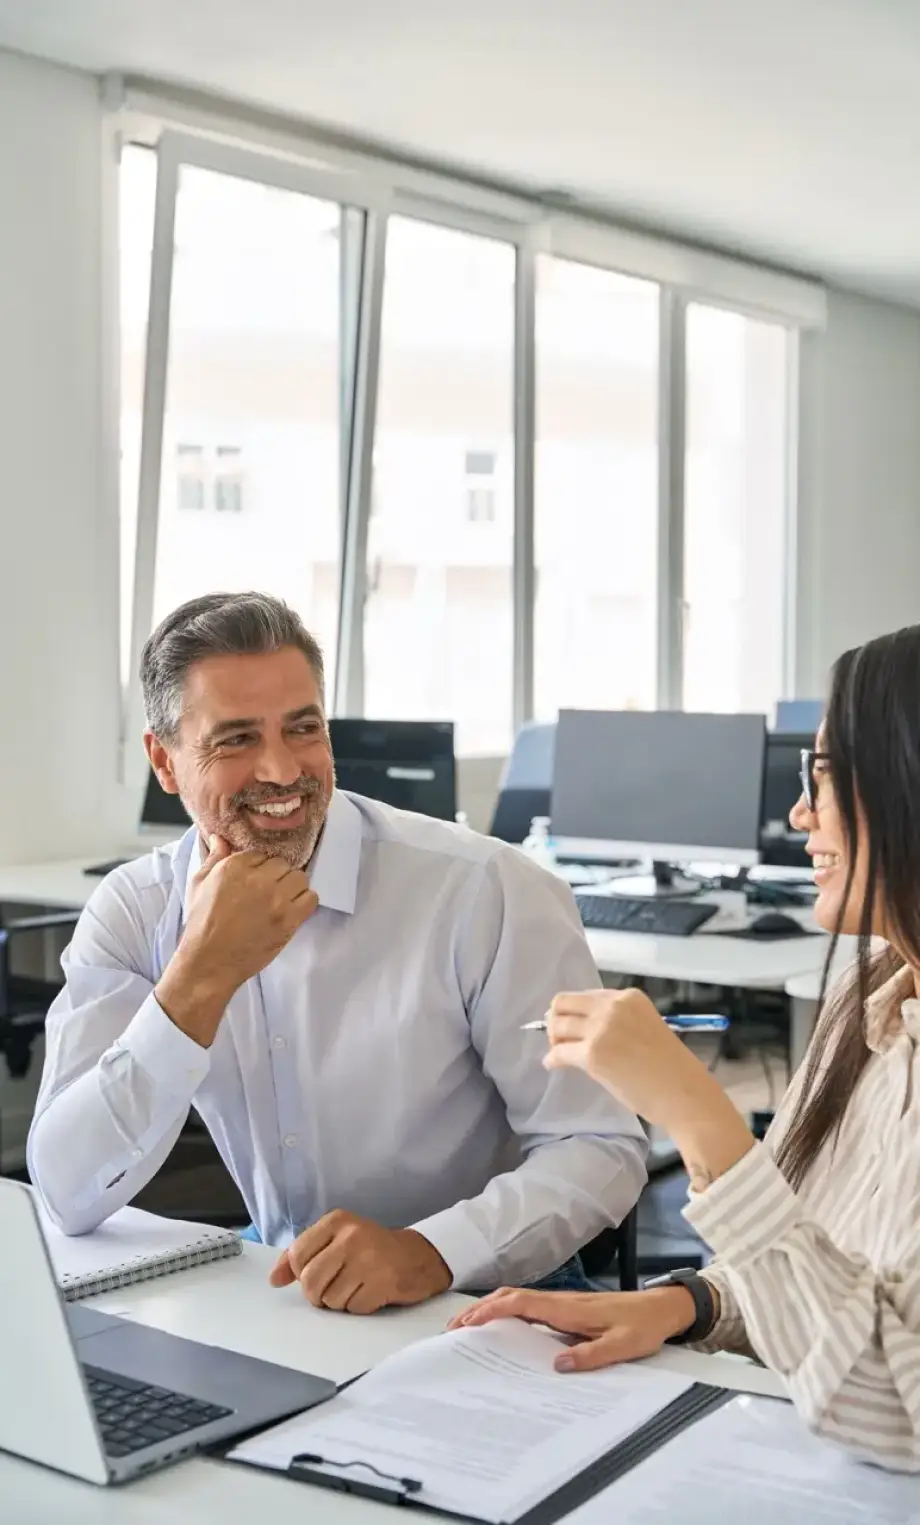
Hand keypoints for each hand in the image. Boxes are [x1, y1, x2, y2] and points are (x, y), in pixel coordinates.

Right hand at [155, 835, 318, 1045]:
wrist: (210, 961)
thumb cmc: (201, 923)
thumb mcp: (199, 884)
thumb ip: (214, 858)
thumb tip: (220, 838)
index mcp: (234, 866)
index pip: (262, 854)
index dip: (260, 868)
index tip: (256, 881)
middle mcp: (258, 879)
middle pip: (283, 865)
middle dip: (277, 877)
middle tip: (269, 893)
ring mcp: (276, 899)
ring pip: (300, 878)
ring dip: (293, 888)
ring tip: (282, 900)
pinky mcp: (288, 919)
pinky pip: (311, 899)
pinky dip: (304, 903)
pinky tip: (292, 911)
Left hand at [269, 1211, 452, 1313]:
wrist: (416, 1257)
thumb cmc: (369, 1249)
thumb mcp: (335, 1240)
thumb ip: (302, 1255)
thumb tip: (274, 1279)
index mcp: (337, 1221)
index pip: (297, 1255)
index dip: (301, 1273)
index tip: (316, 1272)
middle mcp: (352, 1236)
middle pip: (310, 1281)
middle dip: (317, 1294)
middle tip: (334, 1287)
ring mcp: (369, 1259)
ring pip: (330, 1299)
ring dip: (339, 1301)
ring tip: (356, 1286)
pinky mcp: (384, 1282)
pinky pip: (353, 1308)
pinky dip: (358, 1307)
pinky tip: (370, 1292)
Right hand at [446, 1286, 696, 1371]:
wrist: (661, 1308)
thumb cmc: (643, 1325)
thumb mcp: (623, 1345)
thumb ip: (592, 1355)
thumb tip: (556, 1365)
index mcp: (568, 1308)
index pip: (521, 1303)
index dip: (493, 1311)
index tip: (469, 1324)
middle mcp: (561, 1302)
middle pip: (511, 1298)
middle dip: (481, 1310)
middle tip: (455, 1329)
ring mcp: (563, 1304)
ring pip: (518, 1301)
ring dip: (491, 1311)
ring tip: (468, 1329)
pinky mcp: (567, 1310)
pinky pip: (530, 1308)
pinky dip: (507, 1314)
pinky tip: (502, 1330)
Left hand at [545, 989, 753, 1186]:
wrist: (683, 1094)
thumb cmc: (670, 1068)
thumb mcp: (645, 1028)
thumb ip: (619, 1022)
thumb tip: (586, 1030)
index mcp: (628, 997)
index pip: (586, 995)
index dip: (574, 1011)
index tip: (571, 1026)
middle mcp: (612, 1007)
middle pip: (564, 1003)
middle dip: (555, 1020)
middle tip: (559, 1039)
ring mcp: (601, 1029)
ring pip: (557, 1025)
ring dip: (553, 1039)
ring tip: (559, 1053)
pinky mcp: (592, 1054)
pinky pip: (559, 1052)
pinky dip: (553, 1059)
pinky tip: (554, 1066)